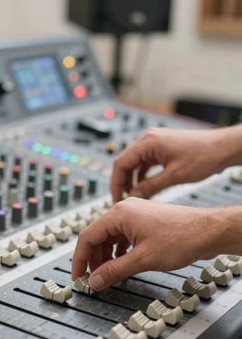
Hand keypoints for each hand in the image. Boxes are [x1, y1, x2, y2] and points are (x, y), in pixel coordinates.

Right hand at [72, 197, 223, 290]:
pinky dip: (118, 251)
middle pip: (97, 236)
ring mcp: (135, 215)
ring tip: (107, 275)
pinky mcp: (144, 221)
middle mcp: (124, 210)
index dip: (79, 259)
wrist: (208, 231)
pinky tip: (121, 264)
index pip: (87, 236)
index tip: (78, 276)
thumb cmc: (181, 238)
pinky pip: (122, 237)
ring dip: (106, 257)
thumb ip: (114, 271)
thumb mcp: (142, 259)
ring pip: (110, 237)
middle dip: (93, 259)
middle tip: (93, 279)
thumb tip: (95, 280)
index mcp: (119, 214)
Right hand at [111, 126, 241, 201]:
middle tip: (122, 199)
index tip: (117, 198)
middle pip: (125, 162)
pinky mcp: (162, 148)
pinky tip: (144, 187)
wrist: (223, 147)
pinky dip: (142, 175)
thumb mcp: (174, 176)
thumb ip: (150, 187)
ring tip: (133, 196)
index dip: (116, 183)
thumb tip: (133, 196)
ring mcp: (155, 142)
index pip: (120, 163)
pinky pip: (145, 162)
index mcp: (148, 142)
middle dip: (122, 182)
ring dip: (132, 179)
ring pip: (134, 163)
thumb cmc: (204, 155)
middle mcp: (149, 139)